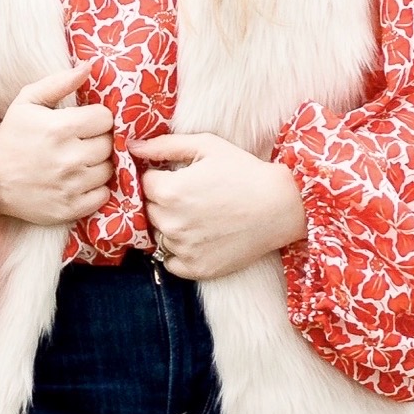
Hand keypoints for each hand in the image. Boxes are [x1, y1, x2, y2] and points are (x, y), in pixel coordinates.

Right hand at [0, 69, 114, 228]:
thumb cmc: (11, 138)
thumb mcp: (27, 102)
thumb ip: (59, 82)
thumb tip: (89, 66)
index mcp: (60, 128)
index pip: (105, 118)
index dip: (97, 118)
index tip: (85, 123)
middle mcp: (69, 158)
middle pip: (109, 144)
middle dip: (98, 140)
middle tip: (81, 142)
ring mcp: (71, 186)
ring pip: (108, 170)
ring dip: (98, 165)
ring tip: (79, 162)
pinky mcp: (70, 208)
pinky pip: (103, 195)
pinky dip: (96, 189)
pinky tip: (79, 181)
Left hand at [136, 132, 305, 282]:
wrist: (281, 206)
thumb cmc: (245, 172)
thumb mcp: (207, 146)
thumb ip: (165, 145)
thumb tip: (132, 146)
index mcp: (170, 192)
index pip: (144, 184)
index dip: (159, 177)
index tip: (177, 176)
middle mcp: (172, 223)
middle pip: (149, 211)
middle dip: (163, 201)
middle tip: (191, 195)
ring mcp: (183, 249)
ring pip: (159, 235)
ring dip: (170, 226)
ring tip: (199, 215)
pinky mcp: (197, 268)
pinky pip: (170, 262)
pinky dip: (178, 251)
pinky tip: (199, 237)